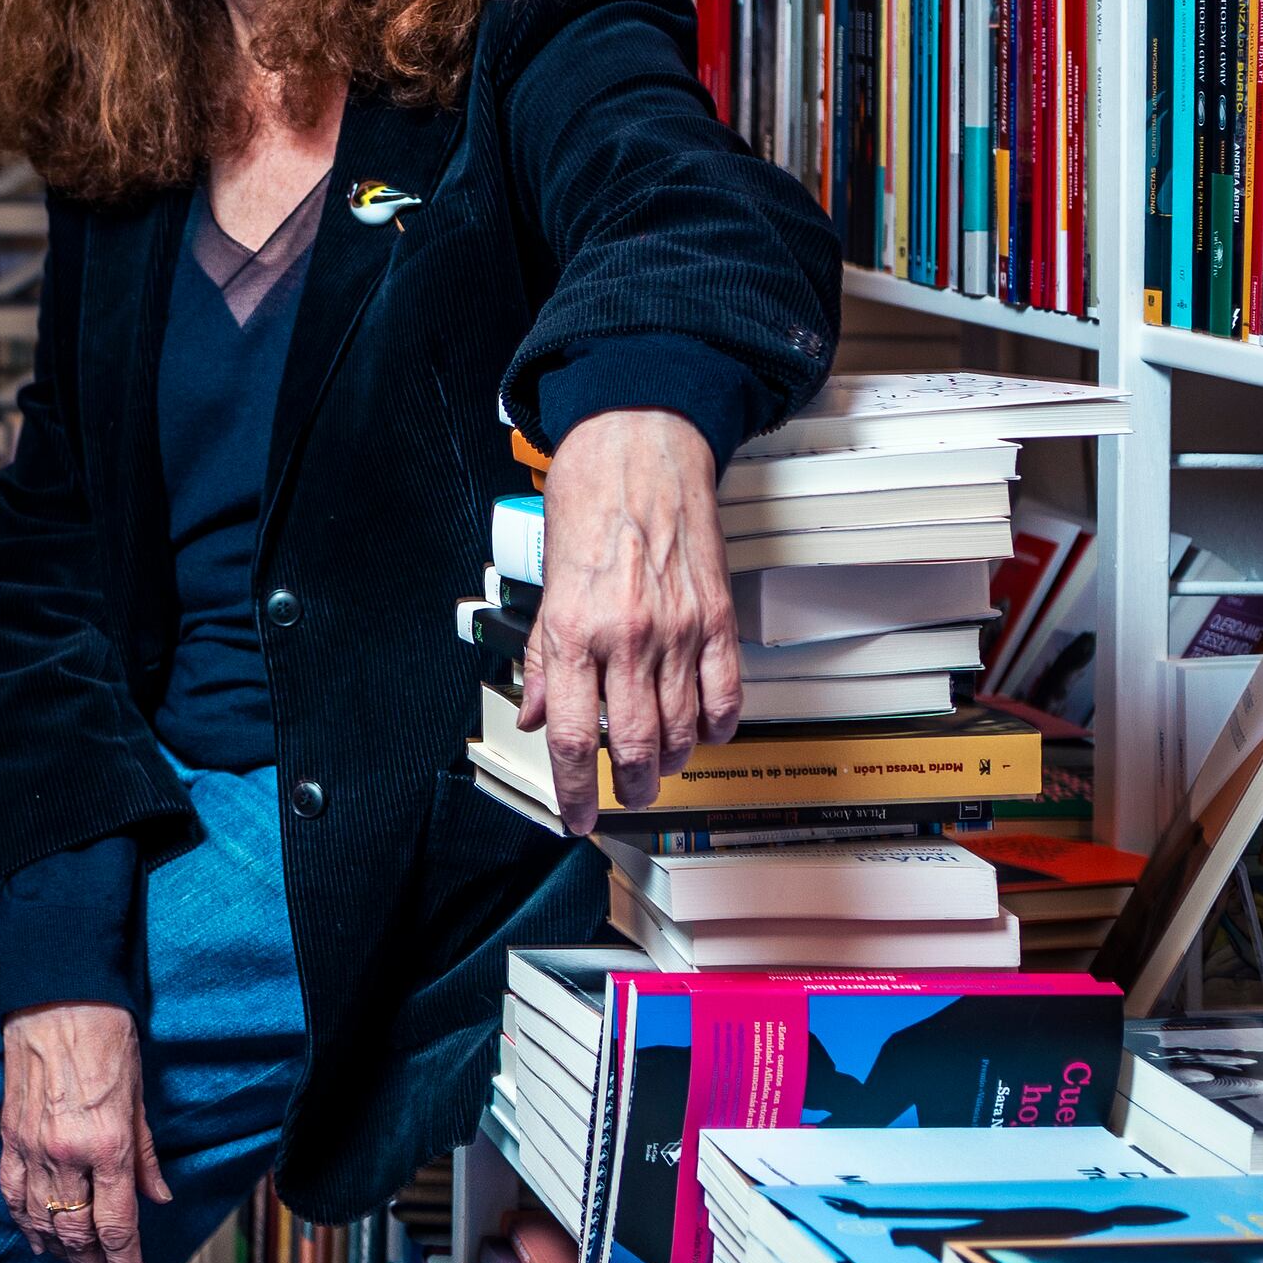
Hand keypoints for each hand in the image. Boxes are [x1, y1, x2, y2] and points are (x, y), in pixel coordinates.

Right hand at [0, 1002, 165, 1262]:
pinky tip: (36, 1239)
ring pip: (43, 1221)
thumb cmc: (107, 1039)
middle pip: (78, 1234)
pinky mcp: (9, 1136)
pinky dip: (24, 1222)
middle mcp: (68, 1154)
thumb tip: (158, 1199)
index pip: (118, 1227)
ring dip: (61, 1252)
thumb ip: (146, 1157)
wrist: (56, 999)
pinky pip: (13, 1193)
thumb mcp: (140, 1099)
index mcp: (108, 1145)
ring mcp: (32, 1147)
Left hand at [512, 407, 741, 834]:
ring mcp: (678, 630)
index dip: (572, 790)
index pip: (573, 737)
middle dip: (629, 788)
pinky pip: (726, 694)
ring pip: (683, 730)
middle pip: (635, 746)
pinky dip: (717, 726)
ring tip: (661, 768)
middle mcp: (627, 637)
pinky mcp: (716, 618)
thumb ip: (543, 656)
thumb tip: (536, 710)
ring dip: (672, 763)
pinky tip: (706, 733)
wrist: (640, 448)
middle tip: (624, 797)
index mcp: (575, 631)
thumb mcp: (547, 584)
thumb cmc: (590, 503)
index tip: (574, 815)